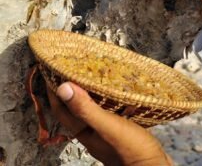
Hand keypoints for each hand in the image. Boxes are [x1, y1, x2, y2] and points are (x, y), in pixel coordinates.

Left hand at [47, 83, 172, 165]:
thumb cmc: (131, 149)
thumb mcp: (108, 127)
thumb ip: (87, 110)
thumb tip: (63, 88)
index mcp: (85, 132)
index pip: (62, 110)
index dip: (54, 92)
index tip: (53, 72)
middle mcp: (93, 131)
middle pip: (75, 108)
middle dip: (71, 89)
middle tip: (73, 69)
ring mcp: (107, 130)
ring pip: (92, 108)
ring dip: (90, 92)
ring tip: (93, 74)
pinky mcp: (121, 128)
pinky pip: (108, 109)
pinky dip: (107, 97)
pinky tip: (117, 89)